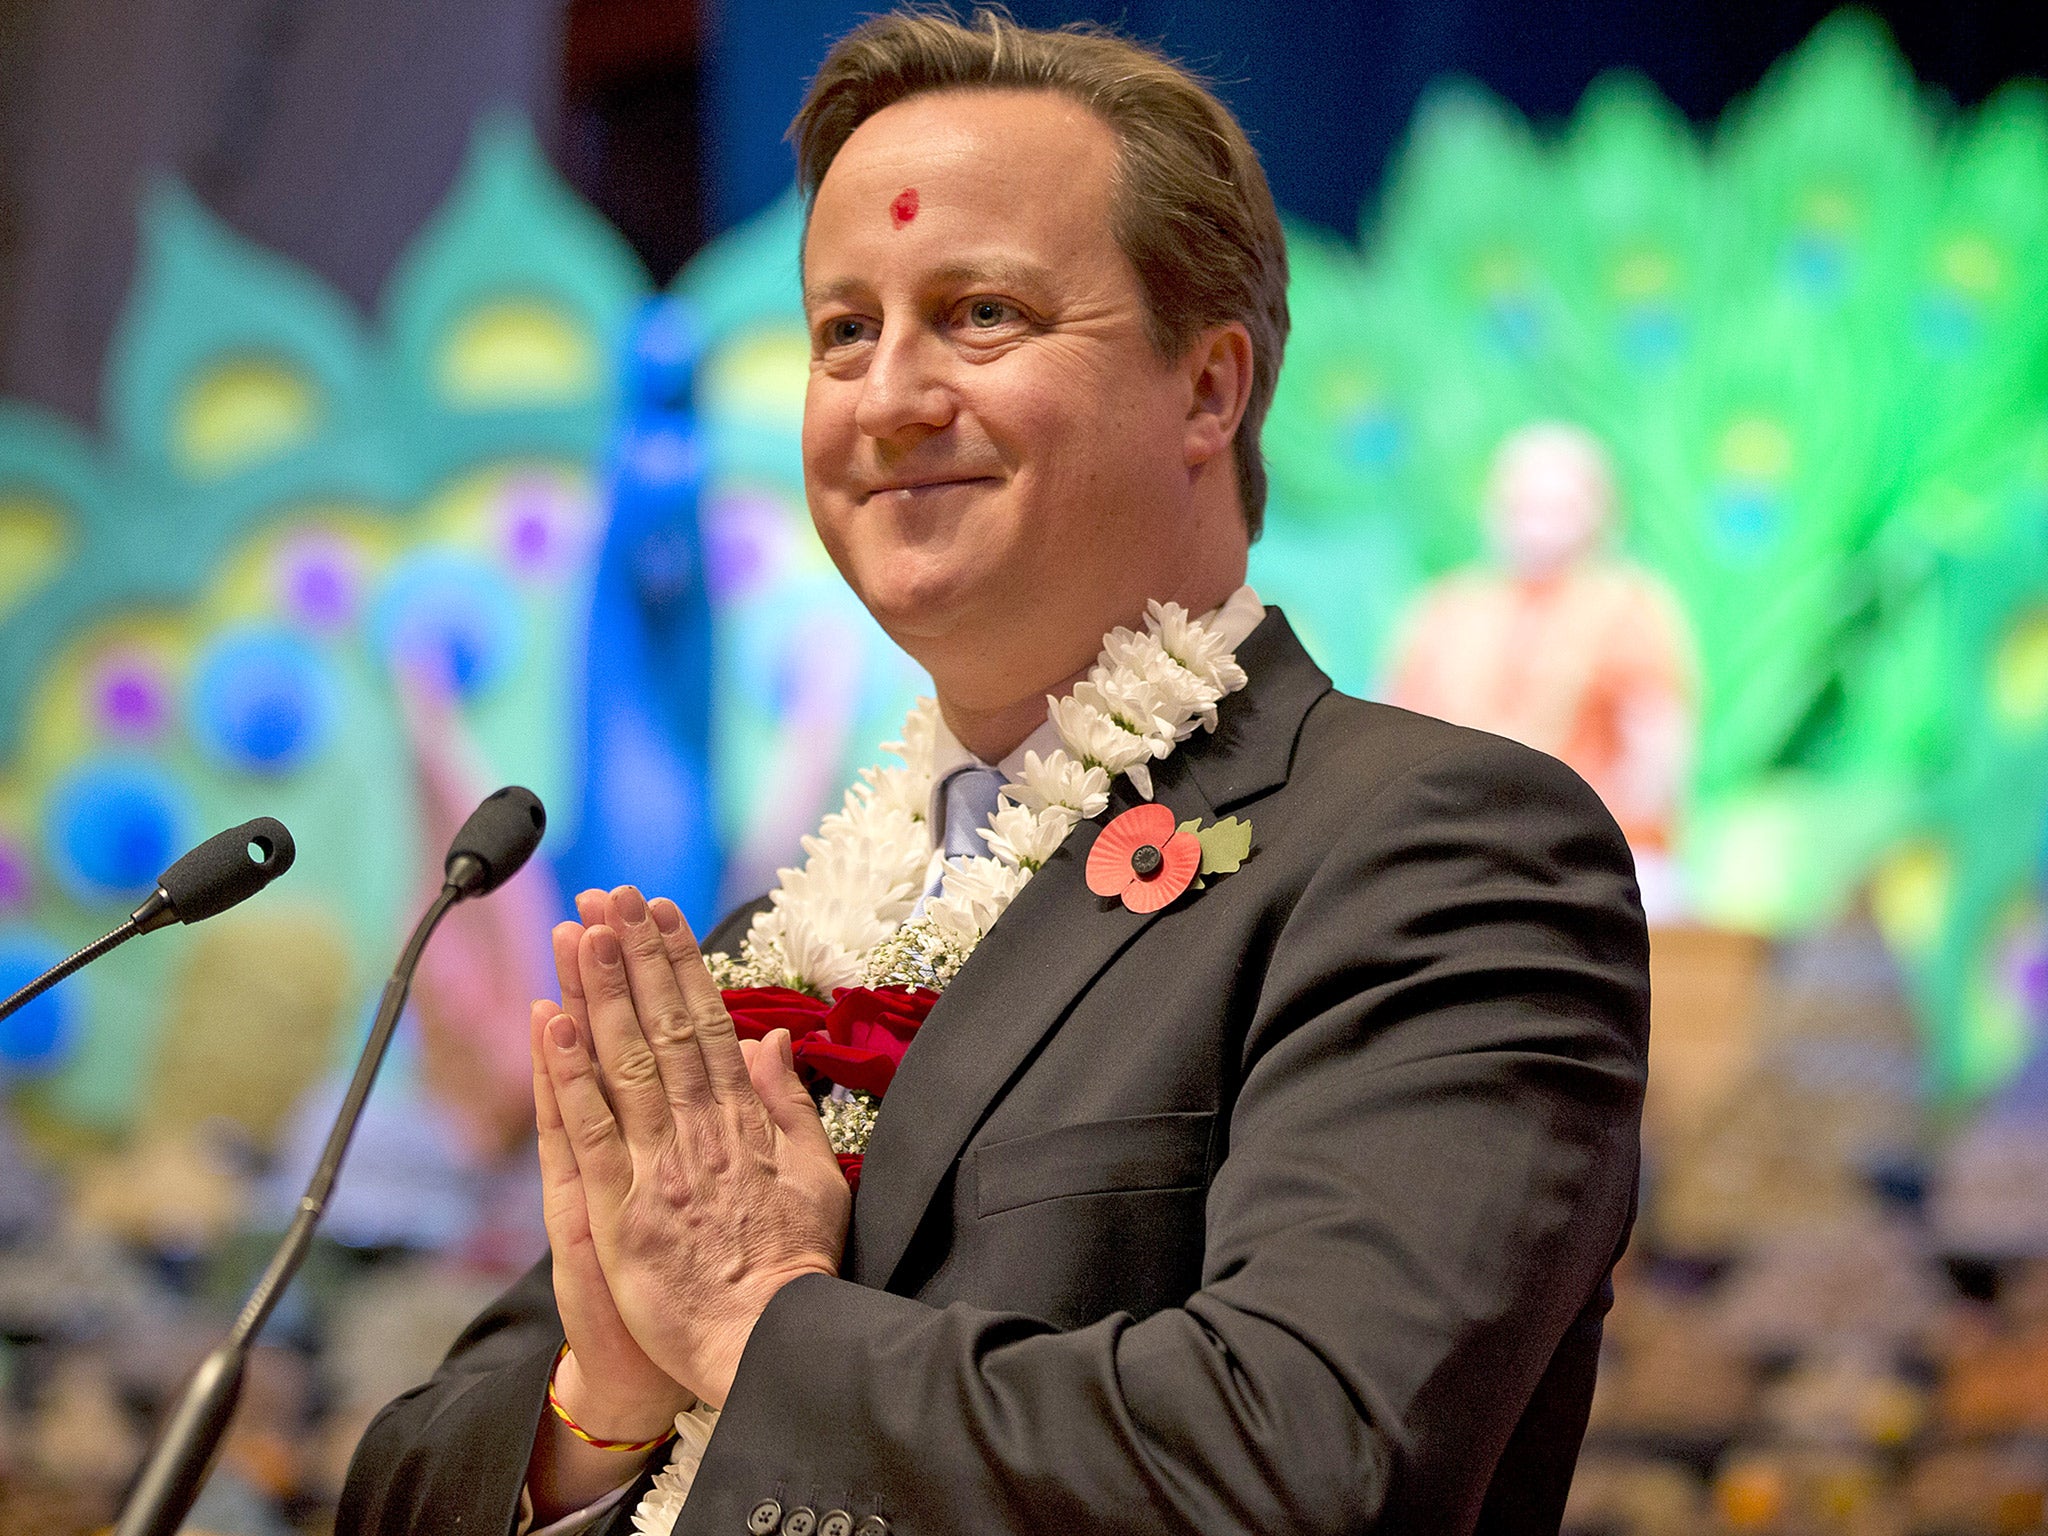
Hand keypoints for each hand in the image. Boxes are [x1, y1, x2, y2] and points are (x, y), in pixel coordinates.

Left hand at [542, 885, 850, 1406]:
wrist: (768, 1341)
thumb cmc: (792, 1264)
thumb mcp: (815, 1175)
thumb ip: (787, 1104)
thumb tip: (770, 1041)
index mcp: (744, 1122)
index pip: (705, 1024)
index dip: (681, 964)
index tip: (662, 913)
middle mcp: (700, 1133)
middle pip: (662, 1028)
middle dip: (638, 957)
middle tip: (614, 895)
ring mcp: (659, 1168)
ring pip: (624, 1064)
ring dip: (601, 993)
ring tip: (582, 932)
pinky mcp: (622, 1211)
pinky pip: (591, 1133)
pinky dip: (570, 1077)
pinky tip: (552, 1024)